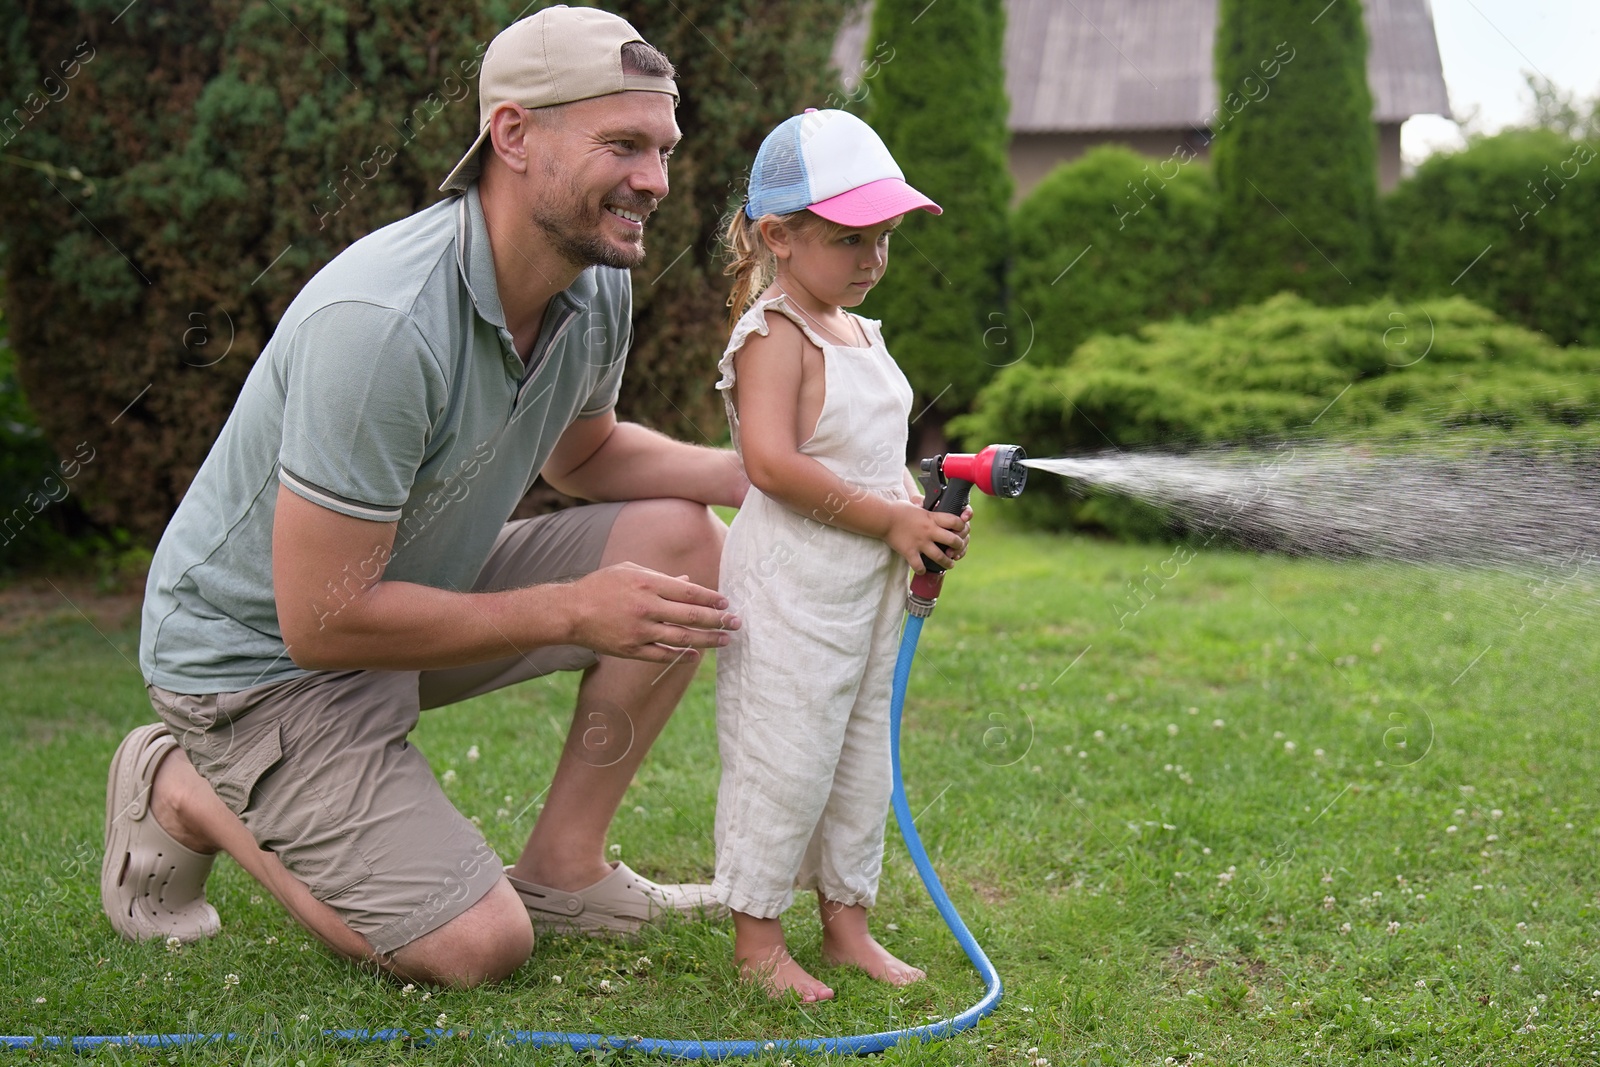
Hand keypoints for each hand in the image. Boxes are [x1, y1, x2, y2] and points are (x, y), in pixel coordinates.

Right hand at [564, 562, 739, 662]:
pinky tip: (696, 655)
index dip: (712, 599)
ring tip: (725, 640)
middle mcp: (647, 607)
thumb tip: (688, 582)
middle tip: (737, 623)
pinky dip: (681, 656)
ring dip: (707, 640)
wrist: (571, 612)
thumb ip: (661, 577)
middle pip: (692, 615)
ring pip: (682, 637)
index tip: (727, 603)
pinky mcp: (632, 649)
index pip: (690, 592)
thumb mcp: (631, 571)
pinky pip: (662, 655)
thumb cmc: (601, 586)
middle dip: (718, 620)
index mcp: (648, 583)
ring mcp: (640, 631)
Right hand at [883, 502, 968, 573]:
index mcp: (932, 518)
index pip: (955, 521)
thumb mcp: (917, 505)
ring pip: (940, 556)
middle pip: (953, 540)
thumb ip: (926, 507)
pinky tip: (923, 570)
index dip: (962, 527)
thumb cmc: (898, 509)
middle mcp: (929, 531)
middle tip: (957, 549)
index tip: (961, 530)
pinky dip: (922, 570)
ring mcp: (920, 542)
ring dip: (947, 562)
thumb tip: (927, 502)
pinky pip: (919, 565)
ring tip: (950, 565)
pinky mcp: (909, 552)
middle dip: (959, 546)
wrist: (883, 518)